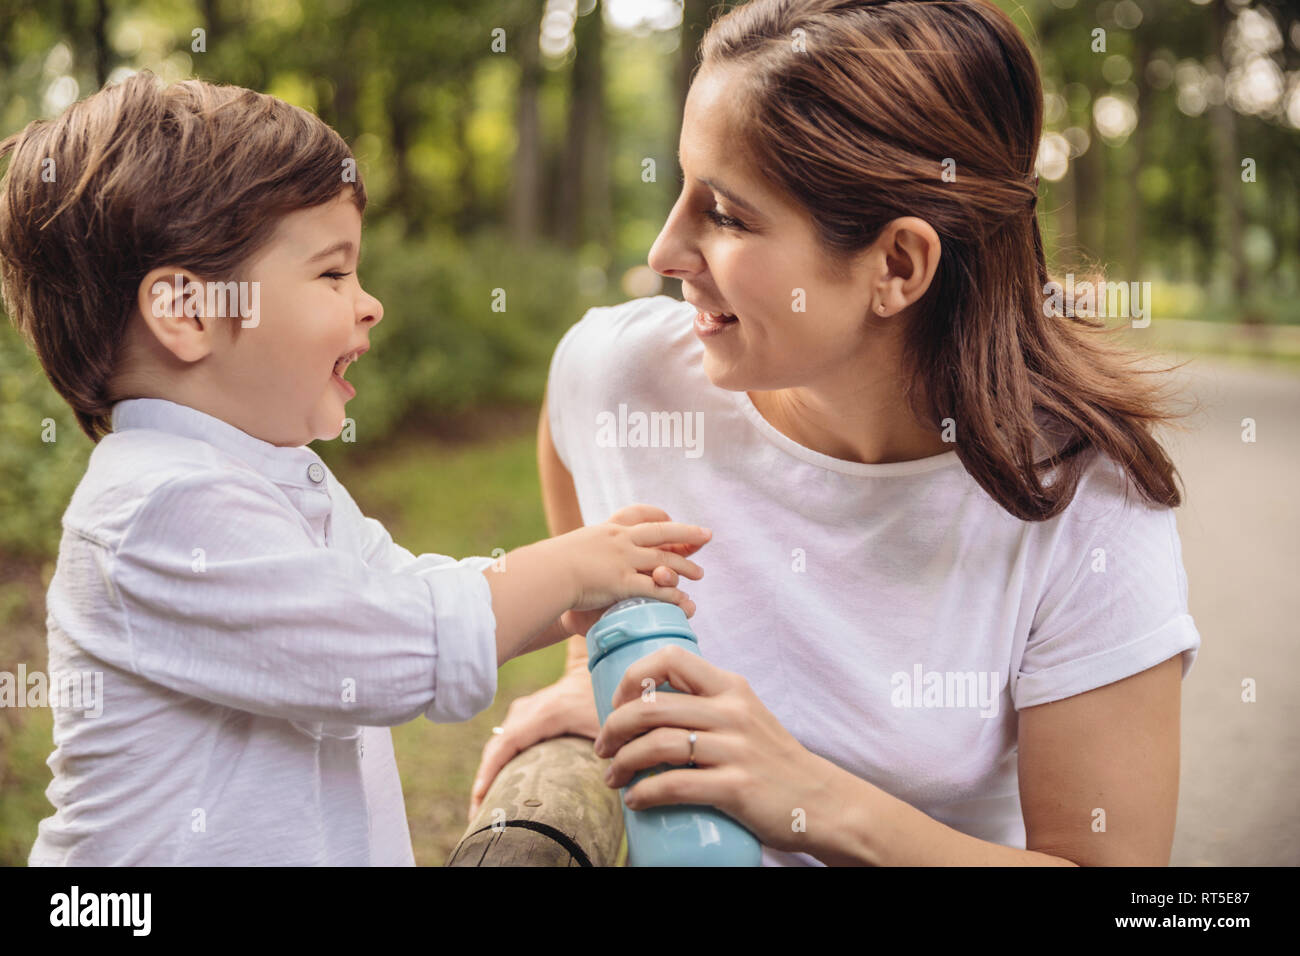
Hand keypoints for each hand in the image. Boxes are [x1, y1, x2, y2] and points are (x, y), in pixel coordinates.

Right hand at [467, 668, 600, 821]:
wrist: (596, 666)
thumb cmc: (603, 694)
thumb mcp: (607, 722)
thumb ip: (609, 749)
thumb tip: (610, 783)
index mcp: (545, 714)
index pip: (506, 744)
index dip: (489, 772)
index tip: (480, 798)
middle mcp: (527, 710)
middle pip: (495, 748)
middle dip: (483, 783)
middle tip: (477, 819)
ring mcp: (523, 710)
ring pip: (498, 745)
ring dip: (489, 774)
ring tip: (484, 809)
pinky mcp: (525, 714)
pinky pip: (505, 741)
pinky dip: (498, 763)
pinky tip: (499, 786)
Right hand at [555, 509, 710, 619]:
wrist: (546, 572)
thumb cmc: (552, 564)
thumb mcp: (575, 547)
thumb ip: (588, 549)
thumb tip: (587, 555)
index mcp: (610, 529)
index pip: (641, 515)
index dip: (660, 517)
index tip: (671, 518)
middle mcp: (621, 540)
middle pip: (662, 532)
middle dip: (687, 534)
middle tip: (707, 535)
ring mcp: (624, 560)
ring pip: (664, 560)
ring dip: (684, 567)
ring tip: (700, 574)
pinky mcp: (623, 582)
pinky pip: (655, 588)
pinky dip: (672, 594)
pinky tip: (684, 600)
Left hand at [591, 644, 846, 856]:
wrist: (822, 801)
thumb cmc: (772, 760)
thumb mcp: (744, 716)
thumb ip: (707, 705)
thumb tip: (647, 707)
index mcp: (731, 687)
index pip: (670, 658)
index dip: (632, 676)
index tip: (617, 703)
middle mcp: (732, 711)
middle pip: (652, 706)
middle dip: (614, 726)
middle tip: (602, 747)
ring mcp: (736, 749)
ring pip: (657, 744)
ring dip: (622, 762)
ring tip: (612, 777)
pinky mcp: (737, 787)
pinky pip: (675, 785)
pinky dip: (645, 793)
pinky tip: (635, 800)